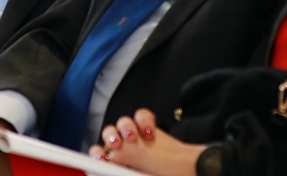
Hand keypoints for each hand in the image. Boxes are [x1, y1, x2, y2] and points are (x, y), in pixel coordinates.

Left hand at [89, 109, 203, 175]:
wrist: (189, 168)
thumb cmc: (166, 172)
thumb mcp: (140, 174)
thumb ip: (120, 168)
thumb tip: (104, 165)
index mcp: (118, 164)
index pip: (98, 154)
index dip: (97, 153)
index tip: (102, 157)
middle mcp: (125, 149)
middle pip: (107, 134)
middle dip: (110, 137)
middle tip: (116, 144)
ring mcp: (137, 137)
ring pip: (122, 122)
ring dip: (126, 127)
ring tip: (134, 138)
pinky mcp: (148, 128)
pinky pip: (140, 115)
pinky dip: (144, 120)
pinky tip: (149, 132)